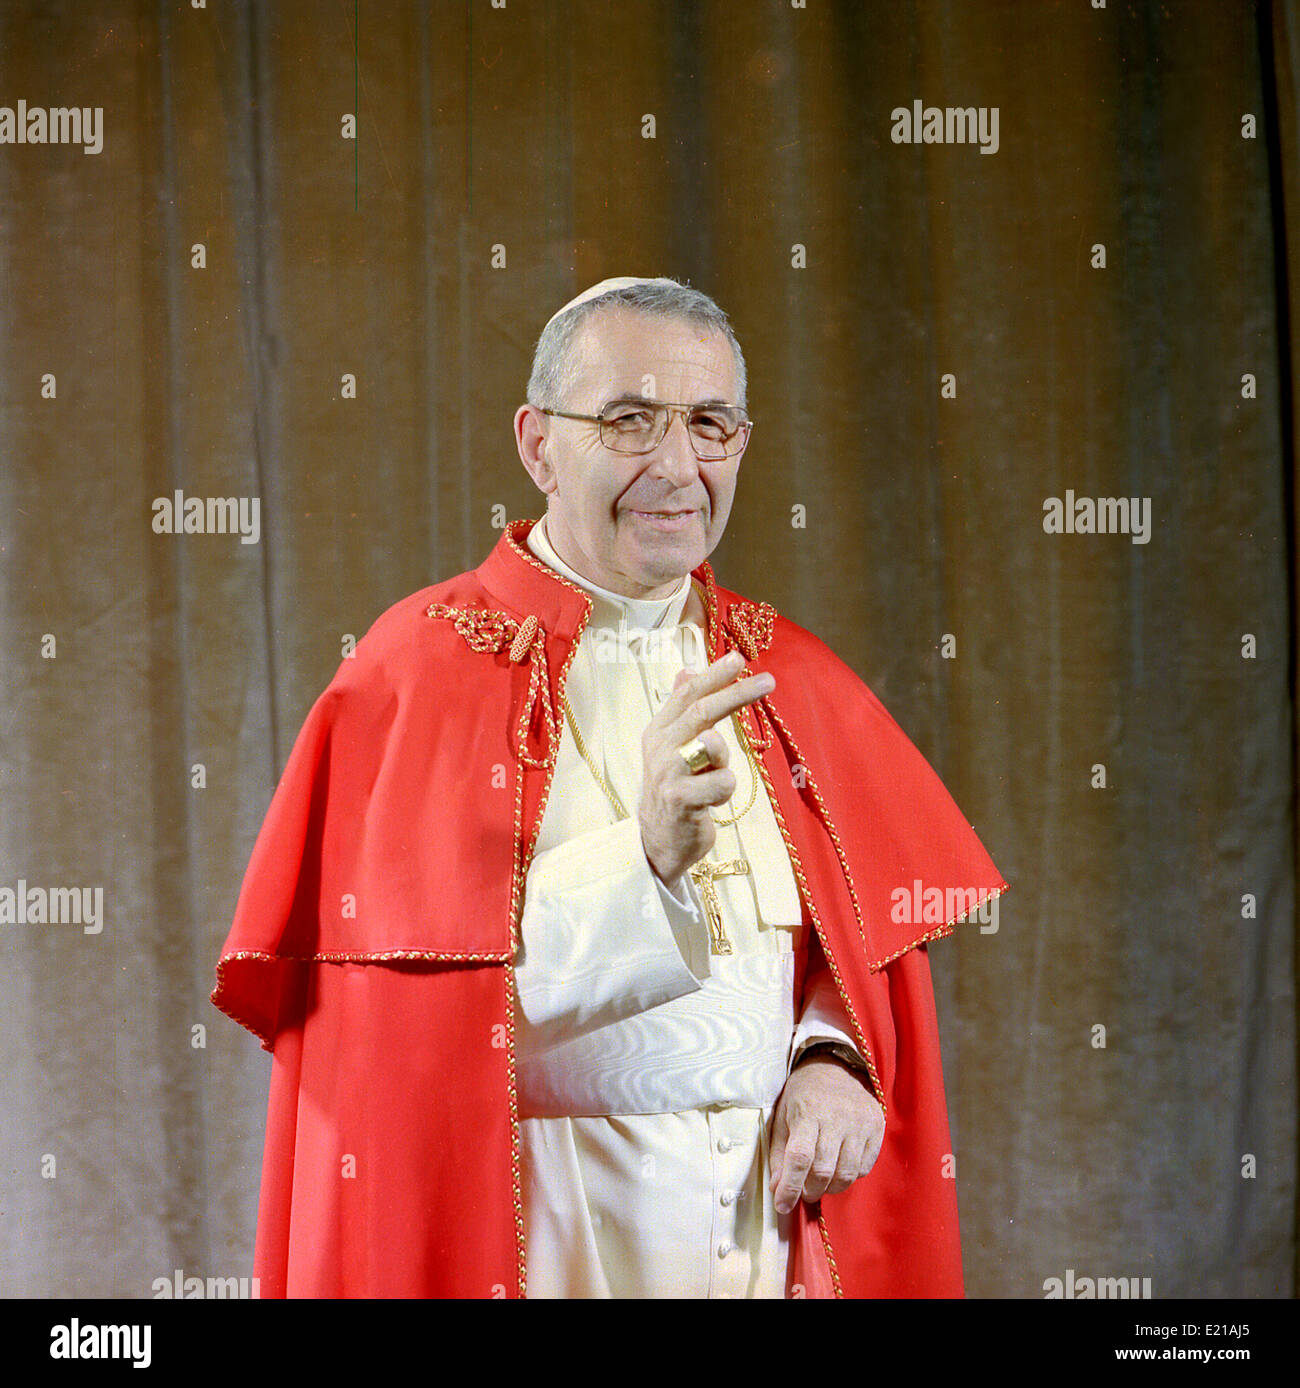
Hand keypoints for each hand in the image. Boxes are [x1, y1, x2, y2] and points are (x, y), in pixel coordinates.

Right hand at [638, 650, 773, 885]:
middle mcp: (661, 748)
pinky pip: (722, 782)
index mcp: (659, 731)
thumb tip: (687, 670)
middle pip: (702, 711)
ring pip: (715, 745)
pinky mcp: (681, 799)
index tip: (740, 659)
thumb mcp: (672, 747)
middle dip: (737, 693)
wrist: (659, 840)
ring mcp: (669, 774)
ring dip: (725, 758)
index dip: (714, 675)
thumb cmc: (675, 789)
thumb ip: (680, 710)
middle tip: (768, 681)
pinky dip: (727, 789)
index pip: (687, 694)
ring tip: (714, 777)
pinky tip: (714, 800)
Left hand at [768, 1053, 884, 1213]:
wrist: (835, 1066)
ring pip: (846, 1174)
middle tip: (803, 1192)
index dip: (790, 1186)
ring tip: (820, 1183)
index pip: (799, 1157)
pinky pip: (864, 1167)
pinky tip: (838, 1168)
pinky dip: (849, 1177)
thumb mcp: (782, 1116)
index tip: (782, 1204)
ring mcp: (860, 1123)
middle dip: (810, 1190)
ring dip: (830, 1188)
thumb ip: (779, 1153)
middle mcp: (836, 1117)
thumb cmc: (804, 1094)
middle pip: (824, 1170)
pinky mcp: (876, 1128)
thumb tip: (777, 1189)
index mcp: (808, 1111)